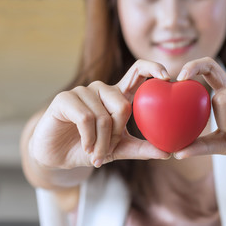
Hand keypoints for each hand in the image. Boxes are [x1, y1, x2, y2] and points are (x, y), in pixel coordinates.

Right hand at [29, 60, 170, 168]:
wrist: (58, 156)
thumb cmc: (90, 148)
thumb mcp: (119, 150)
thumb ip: (141, 149)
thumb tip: (167, 152)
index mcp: (117, 96)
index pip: (138, 71)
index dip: (153, 68)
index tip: (167, 77)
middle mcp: (102, 90)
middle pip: (123, 105)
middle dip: (118, 135)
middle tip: (109, 150)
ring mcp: (83, 91)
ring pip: (104, 116)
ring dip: (102, 142)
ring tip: (96, 153)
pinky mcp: (65, 98)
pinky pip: (86, 118)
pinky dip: (89, 139)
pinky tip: (86, 148)